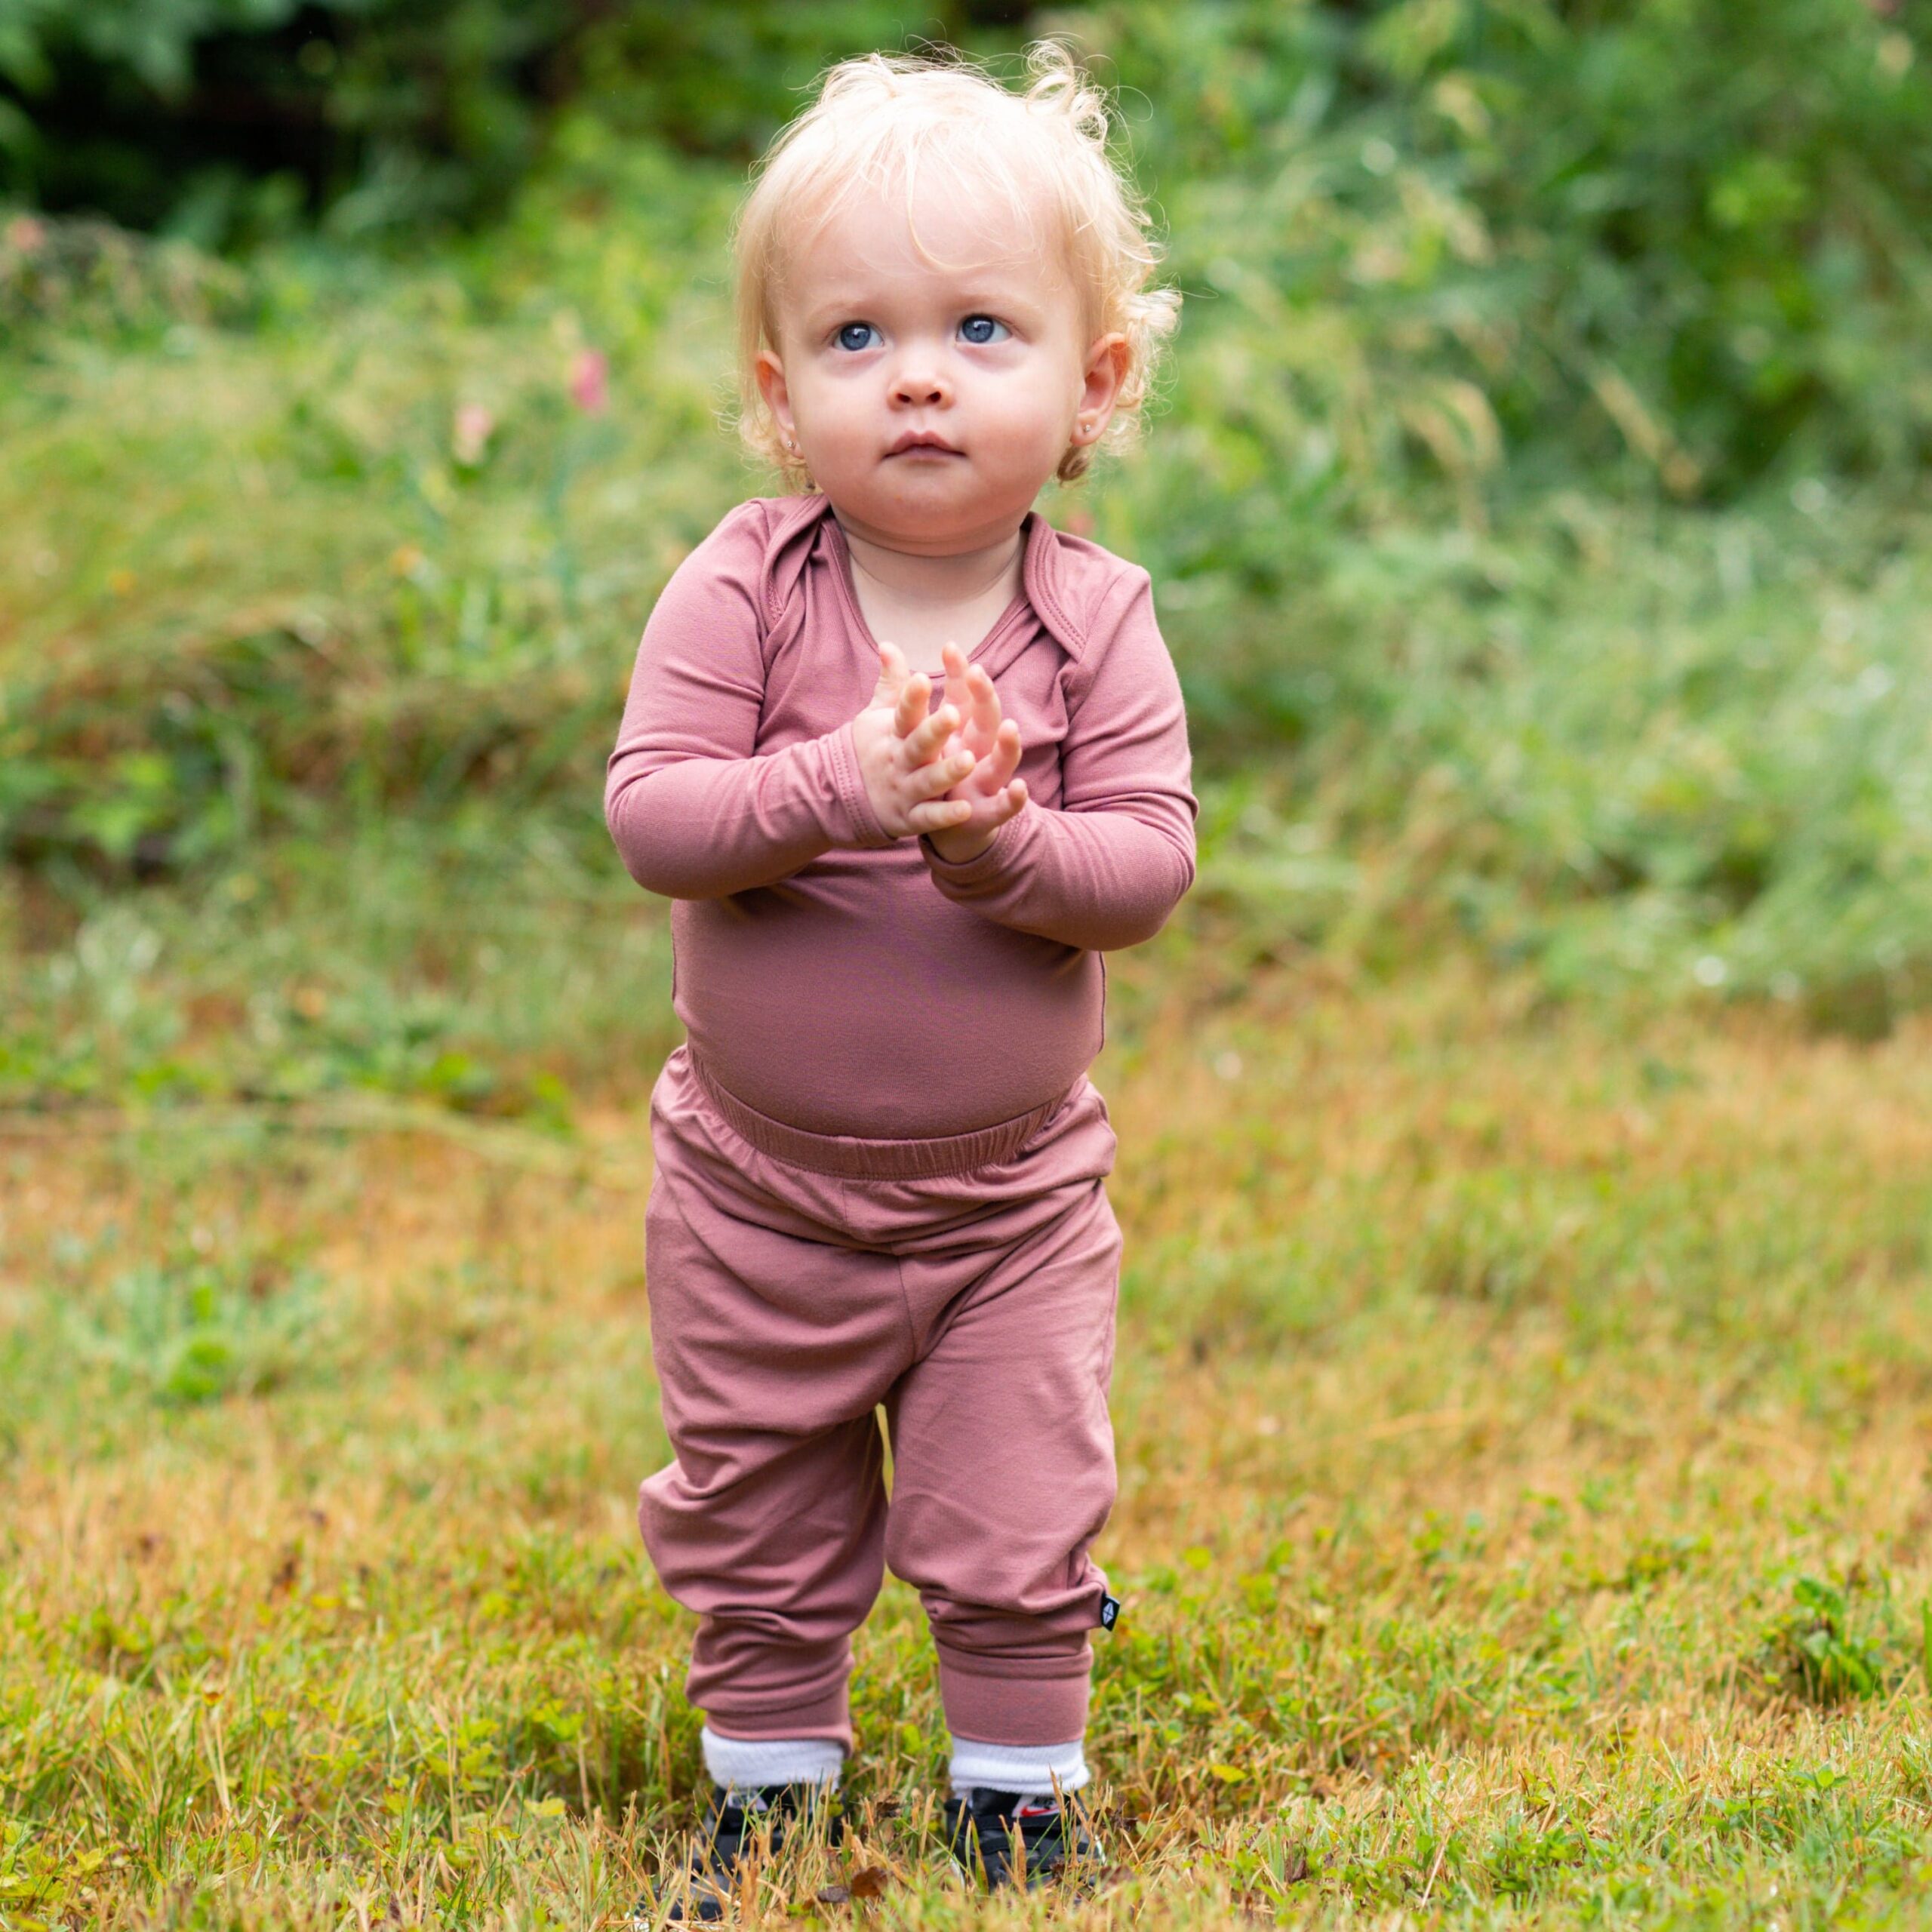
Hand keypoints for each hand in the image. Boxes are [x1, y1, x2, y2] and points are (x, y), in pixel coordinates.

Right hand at [850, 642, 977, 839]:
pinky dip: (944, 816)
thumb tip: (888, 643)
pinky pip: (928, 818)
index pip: (902, 713)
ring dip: (946, 773)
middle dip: (934, 731)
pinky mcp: (909, 818)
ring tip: (968, 760)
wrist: (840, 797)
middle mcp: (899, 761)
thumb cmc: (873, 749)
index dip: (912, 697)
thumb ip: (891, 683)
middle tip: (953, 714)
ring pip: (927, 781)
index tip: (923, 677)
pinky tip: (966, 811)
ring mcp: (903, 791)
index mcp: (893, 734)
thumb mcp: (878, 716)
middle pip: (917, 745)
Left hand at [925, 640, 1027, 863]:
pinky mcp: (987, 813)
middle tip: (978, 674)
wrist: (953, 826)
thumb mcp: (921, 732)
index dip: (957, 674)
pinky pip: (1002, 807)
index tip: (949, 647)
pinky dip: (1012, 801)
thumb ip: (906, 694)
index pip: (961, 696)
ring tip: (1010, 727)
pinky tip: (1020, 789)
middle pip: (985, 720)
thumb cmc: (938, 769)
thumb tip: (886, 646)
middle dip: (983, 698)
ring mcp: (985, 781)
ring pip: (999, 761)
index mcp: (961, 731)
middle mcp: (978, 751)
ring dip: (1006, 747)